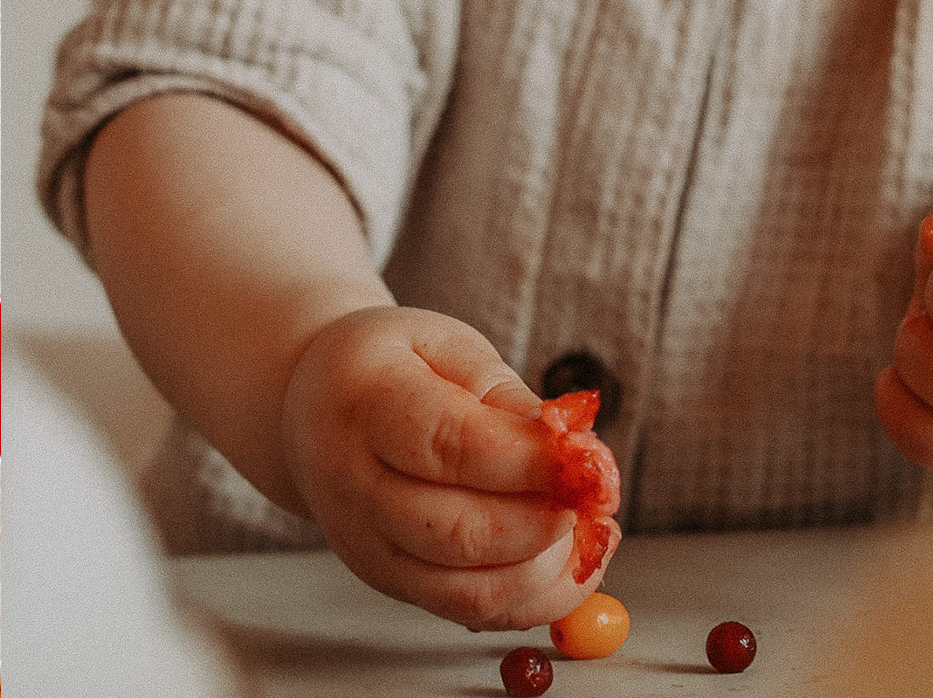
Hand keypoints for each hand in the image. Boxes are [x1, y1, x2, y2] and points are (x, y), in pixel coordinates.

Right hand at [280, 306, 618, 629]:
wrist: (314, 405)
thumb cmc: (392, 365)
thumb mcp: (446, 346)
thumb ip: (504, 395)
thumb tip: (568, 448)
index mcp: (366, 404)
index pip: (448, 446)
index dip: (525, 461)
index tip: (584, 457)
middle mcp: (355, 486)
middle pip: (455, 531)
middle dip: (544, 522)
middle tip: (595, 494)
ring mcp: (366, 545)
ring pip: (465, 589)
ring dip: (546, 568)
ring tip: (592, 526)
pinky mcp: (389, 580)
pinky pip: (468, 611)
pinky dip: (532, 599)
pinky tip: (571, 560)